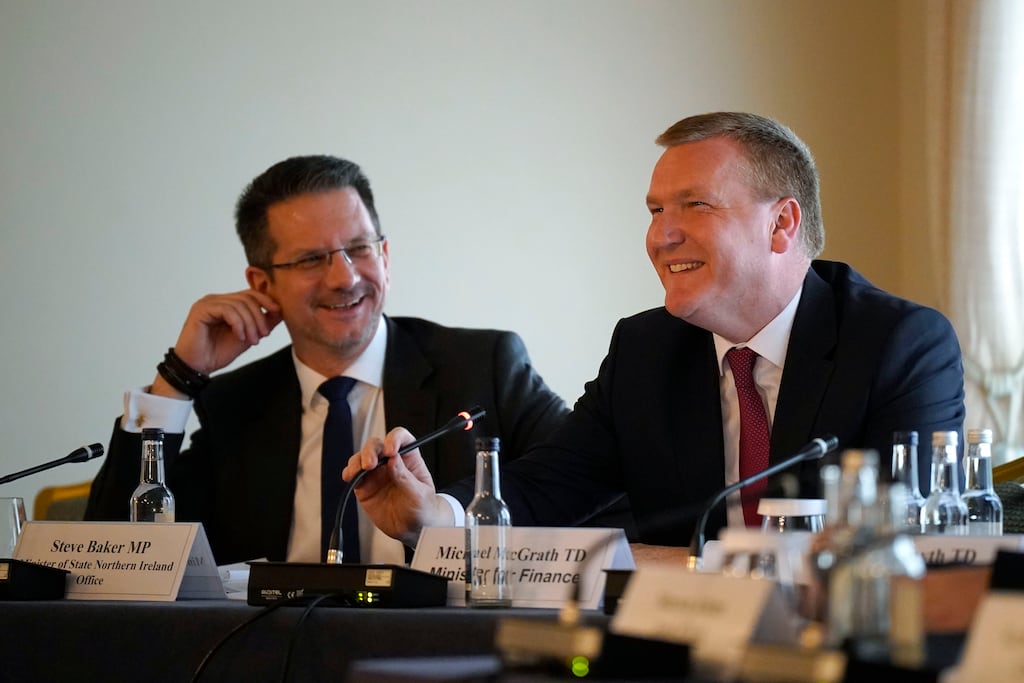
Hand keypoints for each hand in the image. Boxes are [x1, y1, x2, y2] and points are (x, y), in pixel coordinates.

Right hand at [150, 290, 281, 398]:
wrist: (197, 367)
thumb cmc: (217, 352)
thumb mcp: (247, 336)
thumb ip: (261, 323)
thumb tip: (280, 312)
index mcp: (226, 303)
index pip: (250, 294)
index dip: (266, 301)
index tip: (277, 312)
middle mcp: (216, 300)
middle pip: (247, 298)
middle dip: (259, 317)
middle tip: (263, 335)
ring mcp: (207, 303)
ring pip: (239, 304)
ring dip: (250, 323)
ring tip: (252, 340)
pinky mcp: (201, 310)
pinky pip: (227, 310)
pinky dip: (238, 323)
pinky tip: (240, 336)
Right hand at [343, 427, 453, 546]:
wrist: (413, 529)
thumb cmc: (422, 508)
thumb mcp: (419, 494)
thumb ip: (405, 478)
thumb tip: (393, 460)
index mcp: (409, 459)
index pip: (402, 438)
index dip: (395, 439)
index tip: (391, 450)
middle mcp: (390, 462)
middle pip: (377, 445)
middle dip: (371, 451)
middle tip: (370, 464)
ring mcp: (376, 473)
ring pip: (362, 458)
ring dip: (357, 461)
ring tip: (358, 471)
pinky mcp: (365, 487)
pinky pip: (353, 476)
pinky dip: (349, 474)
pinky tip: (349, 477)